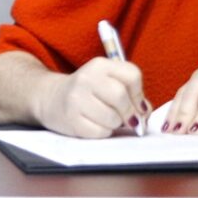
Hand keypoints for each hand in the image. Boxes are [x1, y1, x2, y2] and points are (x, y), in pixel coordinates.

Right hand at [34, 57, 150, 137]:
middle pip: (121, 98)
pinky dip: (104, 132)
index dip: (140, 94)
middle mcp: (86, 78)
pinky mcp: (72, 119)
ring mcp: (76, 98)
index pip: (132, 75)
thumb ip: (131, 94)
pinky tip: (95, 125)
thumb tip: (144, 113)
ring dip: (116, 124)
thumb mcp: (107, 82)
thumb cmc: (88, 92)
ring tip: (107, 119)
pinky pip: (101, 132)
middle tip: (129, 119)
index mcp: (99, 65)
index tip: (139, 105)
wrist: (52, 98)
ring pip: (113, 118)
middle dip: (130, 113)